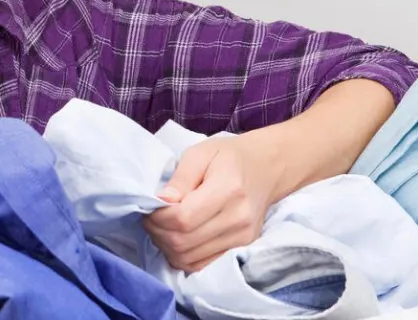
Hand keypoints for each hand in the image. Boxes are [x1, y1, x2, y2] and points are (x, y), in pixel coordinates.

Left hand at [143, 132, 284, 272]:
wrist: (268, 168)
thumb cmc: (230, 156)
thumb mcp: (200, 153)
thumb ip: (180, 179)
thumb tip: (160, 203)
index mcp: (228, 190)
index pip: (183, 219)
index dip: (158, 217)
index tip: (150, 207)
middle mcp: (238, 219)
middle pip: (183, 242)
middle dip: (158, 232)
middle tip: (151, 217)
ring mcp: (242, 237)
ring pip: (189, 258)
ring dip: (167, 246)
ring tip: (163, 227)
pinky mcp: (242, 247)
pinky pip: (201, 264)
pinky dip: (182, 256)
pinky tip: (177, 238)